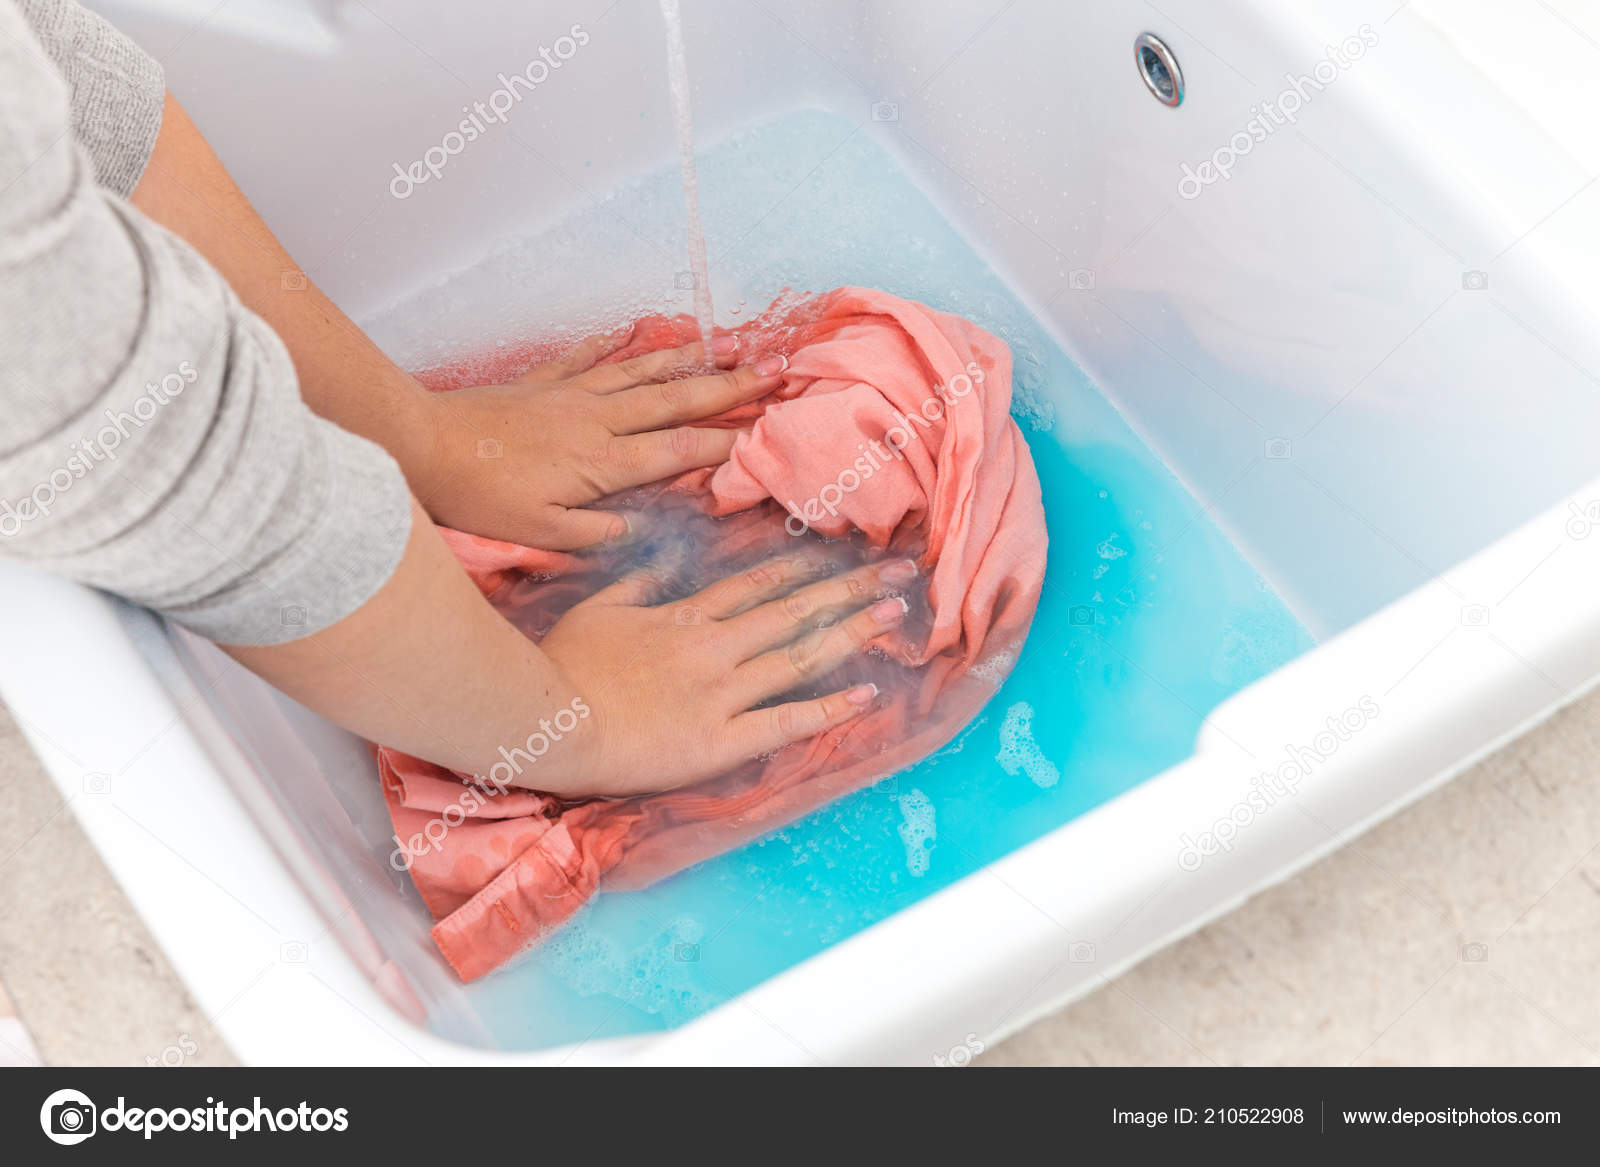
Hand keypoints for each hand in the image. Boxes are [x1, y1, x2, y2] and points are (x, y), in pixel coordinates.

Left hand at [408, 330, 788, 548]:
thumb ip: (594, 532)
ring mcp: (571, 395)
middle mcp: (597, 420)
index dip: (726, 443)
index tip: (766, 434)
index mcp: (603, 462)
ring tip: (727, 343)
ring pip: (642, 372)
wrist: (421, 444)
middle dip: (729, 387)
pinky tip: (634, 330)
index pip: (680, 451)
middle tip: (774, 371)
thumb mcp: (540, 533)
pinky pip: (588, 358)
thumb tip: (634, 525)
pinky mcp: (541, 383)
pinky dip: (615, 344)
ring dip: (688, 359)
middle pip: (676, 400)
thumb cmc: (479, 496)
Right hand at [533, 554, 919, 796]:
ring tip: (896, 615)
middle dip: (849, 590)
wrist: (550, 722)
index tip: (843, 553)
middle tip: (899, 573)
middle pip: (794, 611)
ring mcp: (722, 692)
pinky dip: (829, 709)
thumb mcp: (596, 610)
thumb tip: (665, 563)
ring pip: (800, 655)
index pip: (757, 585)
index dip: (805, 569)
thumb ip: (637, 585)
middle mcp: (715, 648)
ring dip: (852, 632)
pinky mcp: (721, 740)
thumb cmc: (562, 667)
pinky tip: (868, 695)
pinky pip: (785, 721)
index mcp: (685, 619)